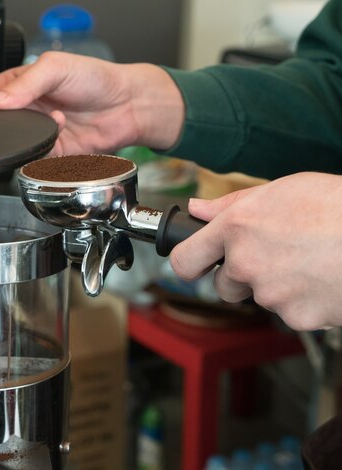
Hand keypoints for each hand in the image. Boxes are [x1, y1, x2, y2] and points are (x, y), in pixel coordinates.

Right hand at [0, 51, 184, 153]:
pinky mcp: (50, 155)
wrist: (127, 107)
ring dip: (20, 138)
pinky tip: (56, 135)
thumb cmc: (95, 79)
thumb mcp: (56, 68)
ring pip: (11, 144)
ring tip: (47, 121)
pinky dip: (40, 153)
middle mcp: (24, 111)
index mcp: (19, 85)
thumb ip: (25, 83)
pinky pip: (34, 160)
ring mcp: (35, 134)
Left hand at [170, 172, 341, 329]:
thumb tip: (198, 210)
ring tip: (310, 262)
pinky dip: (305, 303)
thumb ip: (232, 204)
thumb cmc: (337, 205)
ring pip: (261, 298)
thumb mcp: (281, 190)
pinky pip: (292, 314)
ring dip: (277, 287)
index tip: (196, 265)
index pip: (185, 260)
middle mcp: (245, 263)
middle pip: (224, 286)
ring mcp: (271, 293)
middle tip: (275, 258)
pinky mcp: (297, 317)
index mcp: (235, 229)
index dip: (189, 264)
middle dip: (242, 277)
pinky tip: (324, 280)